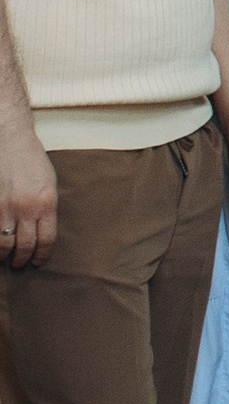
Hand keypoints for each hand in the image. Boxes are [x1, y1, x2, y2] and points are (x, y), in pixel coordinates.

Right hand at [0, 117, 53, 266]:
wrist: (9, 140)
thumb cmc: (31, 160)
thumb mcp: (48, 183)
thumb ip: (46, 208)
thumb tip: (43, 232)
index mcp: (47, 202)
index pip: (46, 240)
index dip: (42, 256)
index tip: (38, 262)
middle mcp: (26, 207)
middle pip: (25, 246)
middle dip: (22, 259)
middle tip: (20, 264)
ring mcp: (5, 206)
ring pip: (4, 242)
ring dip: (4, 254)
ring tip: (5, 257)